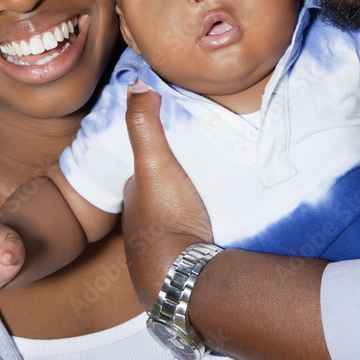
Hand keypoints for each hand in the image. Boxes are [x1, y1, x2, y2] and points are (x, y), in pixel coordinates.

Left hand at [121, 79, 212, 309]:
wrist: (183, 278)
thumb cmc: (166, 219)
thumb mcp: (154, 165)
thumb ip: (144, 125)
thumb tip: (136, 81)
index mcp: (136, 200)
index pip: (146, 170)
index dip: (160, 155)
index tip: (181, 143)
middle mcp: (144, 226)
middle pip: (163, 196)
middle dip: (180, 184)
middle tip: (206, 169)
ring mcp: (164, 250)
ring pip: (179, 220)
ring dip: (195, 210)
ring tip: (220, 195)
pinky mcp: (186, 267)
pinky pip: (197, 243)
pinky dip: (207, 234)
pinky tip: (223, 229)